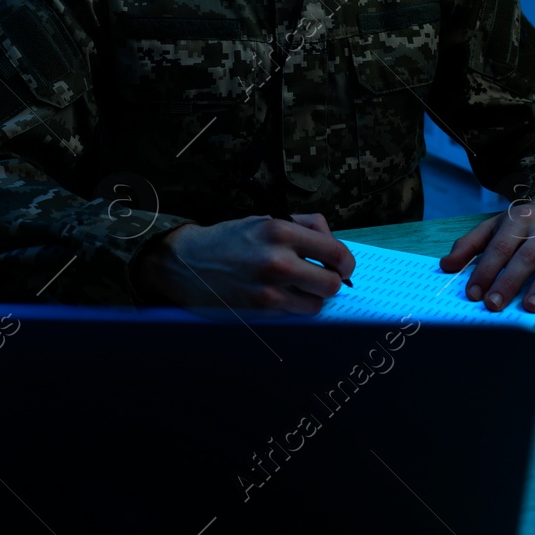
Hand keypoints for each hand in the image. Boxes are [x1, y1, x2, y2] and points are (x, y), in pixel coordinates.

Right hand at [133, 213, 355, 314]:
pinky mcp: (259, 310)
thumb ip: (303, 226)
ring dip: (312, 297)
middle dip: (332, 282)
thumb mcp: (265, 220)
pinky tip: (280, 295)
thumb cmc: (230, 239)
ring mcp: (268, 289)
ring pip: (316, 304)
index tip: (343, 266)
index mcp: (281, 231)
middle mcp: (277, 260)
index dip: (346, 263)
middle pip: (332, 283)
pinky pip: (294, 314)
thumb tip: (334, 244)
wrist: (188, 262)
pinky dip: (293, 307)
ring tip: (298, 287)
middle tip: (323, 278)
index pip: (336, 252)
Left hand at [439, 193, 534, 313]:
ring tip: (529, 307)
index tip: (473, 293)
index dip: (486, 270)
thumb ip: (470, 245)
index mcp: (519, 220)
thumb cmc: (524, 222)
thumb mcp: (495, 225)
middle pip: (527, 256)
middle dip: (509, 281)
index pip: (500, 246)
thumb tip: (446, 266)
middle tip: (494, 305)